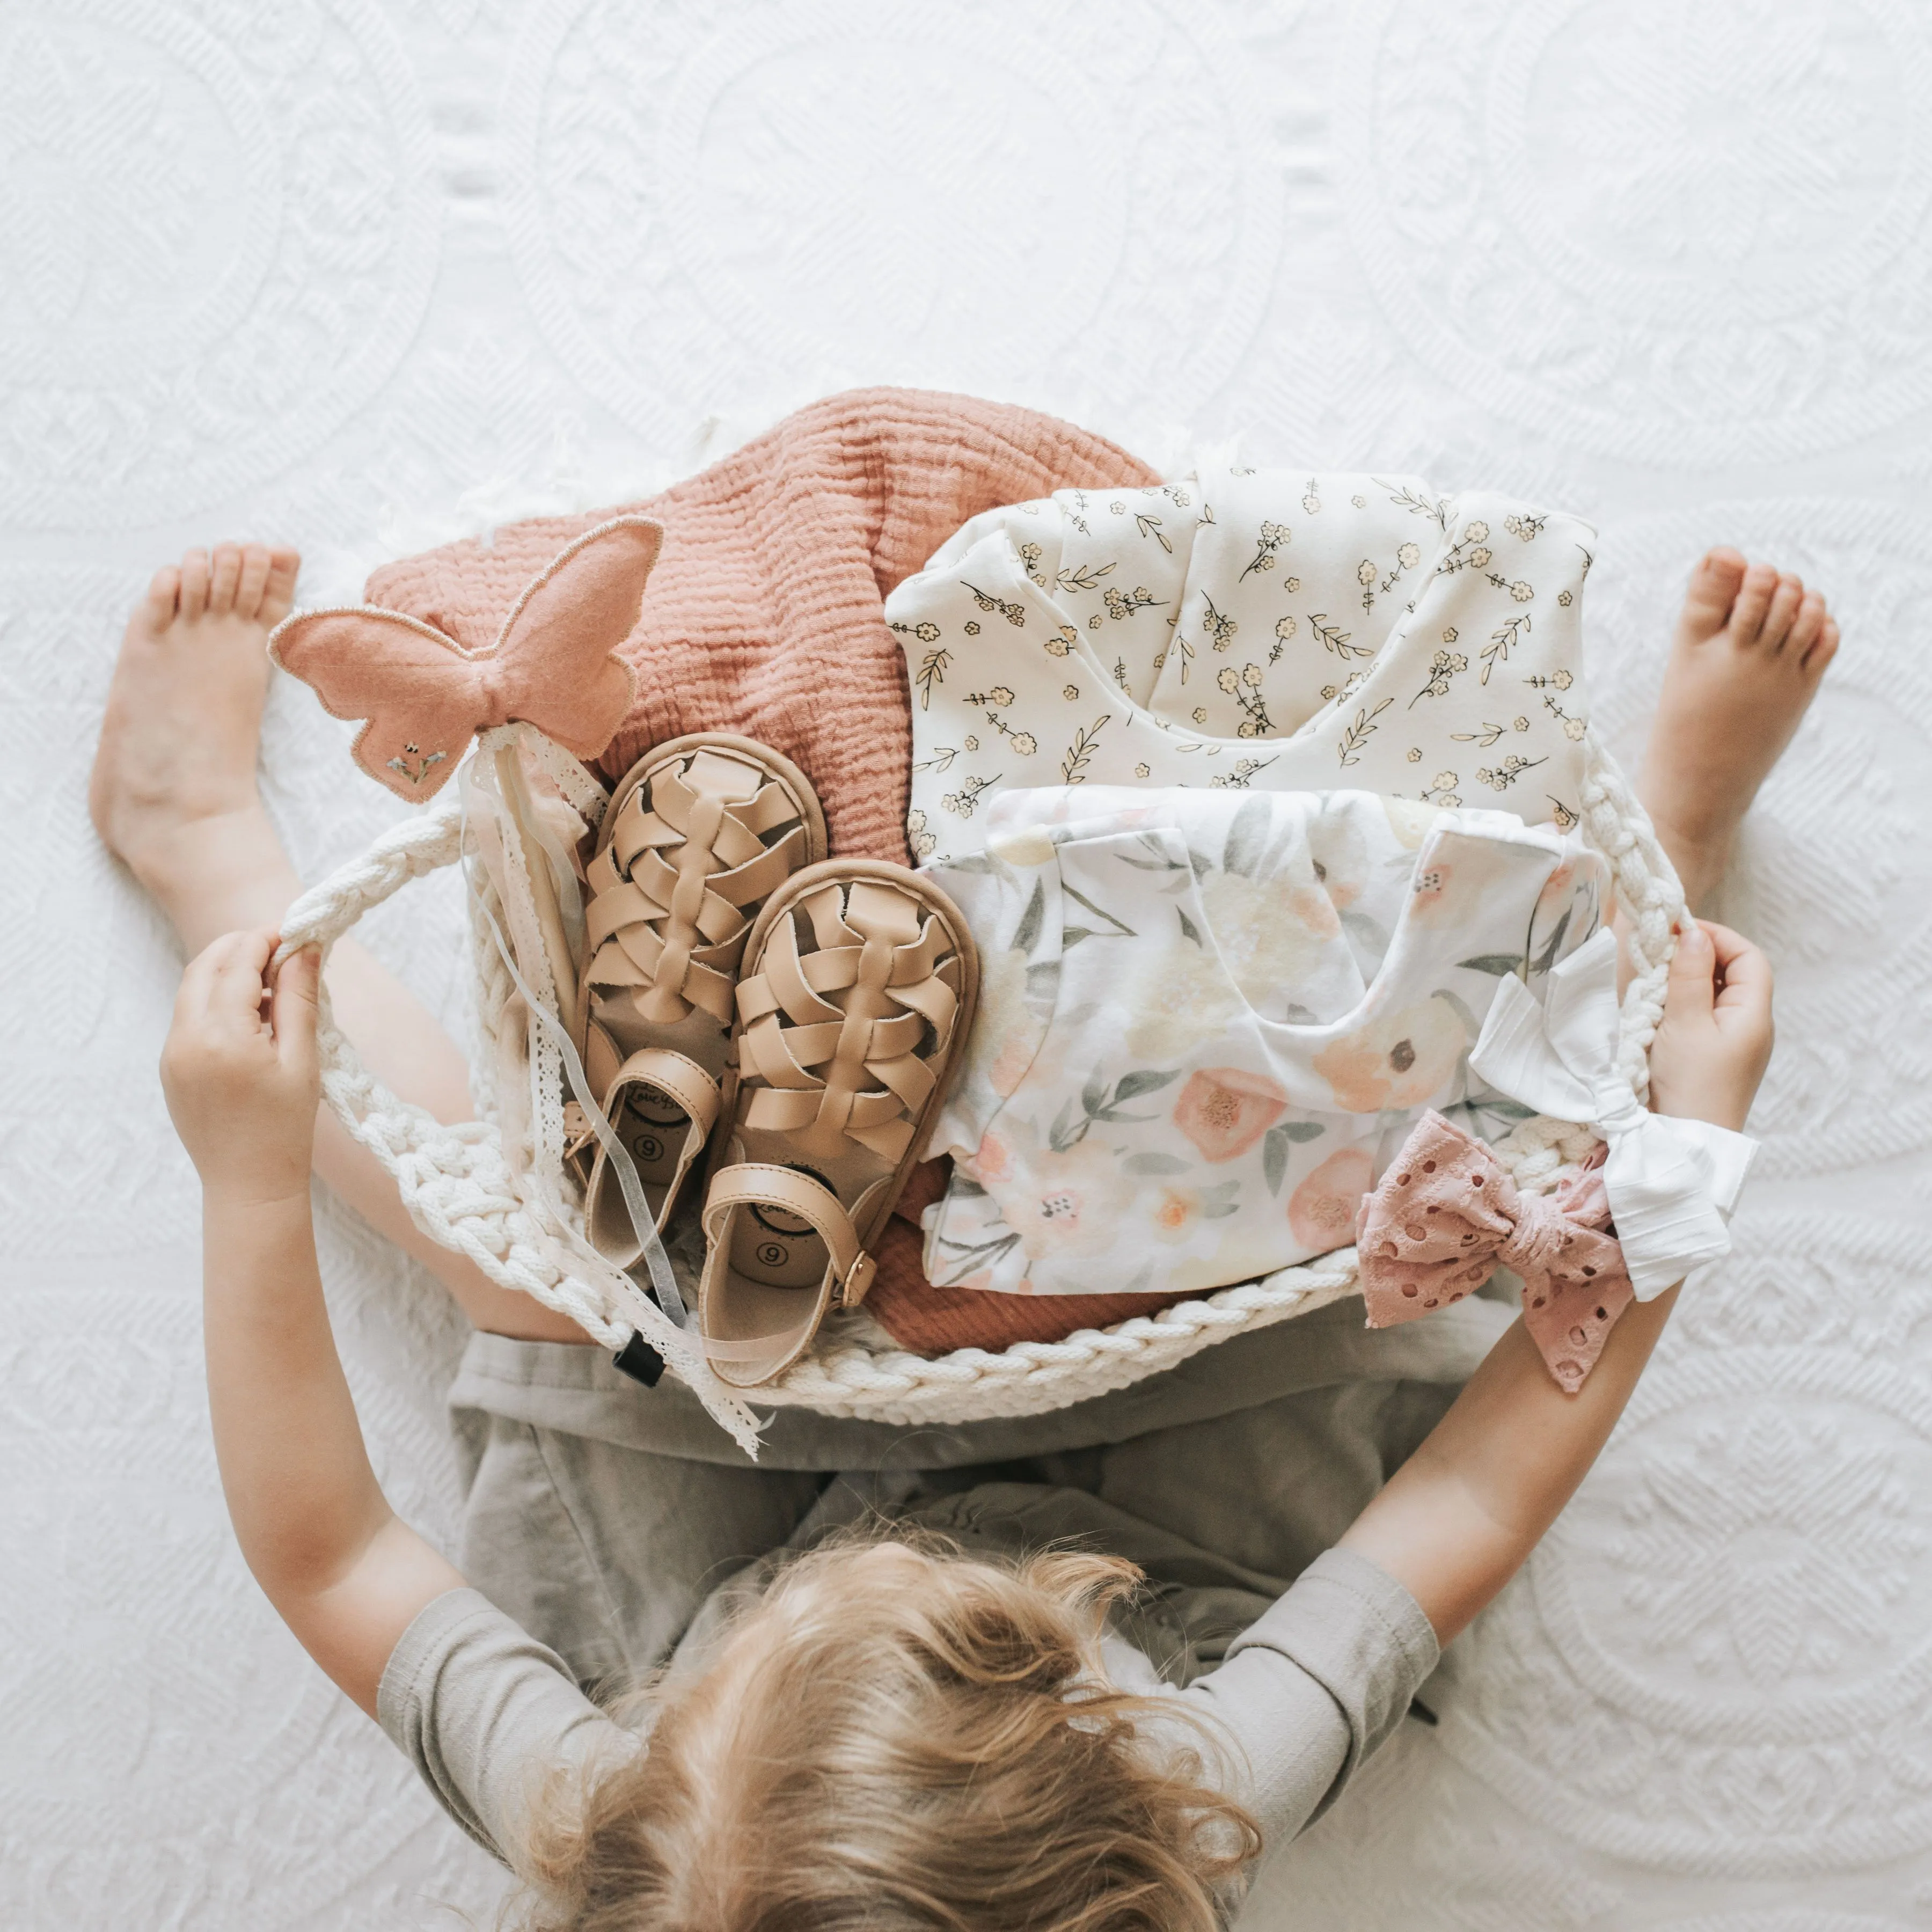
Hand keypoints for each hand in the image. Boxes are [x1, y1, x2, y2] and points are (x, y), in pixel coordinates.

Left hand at [161, 929, 321, 1204]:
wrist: (248, 1185)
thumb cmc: (284, 1128)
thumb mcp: (302, 1059)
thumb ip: (298, 998)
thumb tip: (303, 948)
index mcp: (221, 1035)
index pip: (237, 961)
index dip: (266, 939)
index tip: (296, 934)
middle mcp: (185, 1038)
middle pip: (205, 965)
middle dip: (242, 948)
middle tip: (283, 951)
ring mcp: (171, 1053)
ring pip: (193, 988)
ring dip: (229, 973)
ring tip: (273, 990)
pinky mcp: (170, 1066)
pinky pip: (189, 1016)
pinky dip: (217, 1001)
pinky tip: (253, 1020)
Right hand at [1646, 919, 1772, 1132]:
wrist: (1687, 1145)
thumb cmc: (1690, 1084)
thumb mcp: (1684, 1023)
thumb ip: (1689, 975)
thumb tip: (1694, 934)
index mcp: (1754, 1014)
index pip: (1749, 957)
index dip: (1718, 937)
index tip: (1678, 933)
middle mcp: (1752, 1027)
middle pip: (1734, 974)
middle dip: (1698, 959)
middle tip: (1660, 957)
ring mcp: (1736, 1046)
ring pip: (1716, 997)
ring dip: (1686, 985)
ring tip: (1655, 987)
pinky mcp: (1717, 1060)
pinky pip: (1705, 1020)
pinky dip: (1683, 1009)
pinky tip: (1659, 1016)